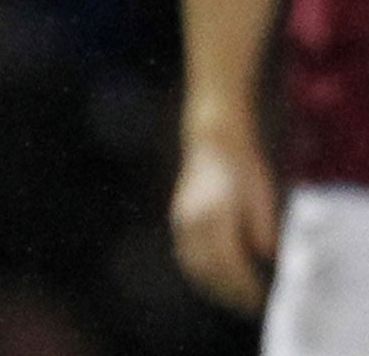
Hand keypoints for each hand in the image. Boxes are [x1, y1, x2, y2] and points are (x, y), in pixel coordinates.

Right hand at [170, 135, 276, 315]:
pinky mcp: (177, 221)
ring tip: (236, 297)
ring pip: (193, 267)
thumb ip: (263, 231)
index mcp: (214, 214)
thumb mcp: (263, 198)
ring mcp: (180, 221)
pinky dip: (200, 274)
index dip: (246, 286)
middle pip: (209, 270)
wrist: (215, 141)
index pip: (229, 264)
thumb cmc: (244, 168)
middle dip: (231, 293)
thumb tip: (268, 261)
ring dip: (214, 287)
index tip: (263, 298)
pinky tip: (217, 280)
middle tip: (254, 304)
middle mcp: (191, 221)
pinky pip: (185, 257)